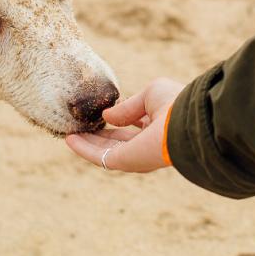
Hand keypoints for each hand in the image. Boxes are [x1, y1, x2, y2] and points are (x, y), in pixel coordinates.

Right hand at [65, 78, 184, 172]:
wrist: (186, 120)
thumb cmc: (175, 102)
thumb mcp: (150, 94)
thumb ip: (128, 106)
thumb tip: (107, 115)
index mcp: (157, 128)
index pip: (132, 127)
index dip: (115, 120)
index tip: (100, 114)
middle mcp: (146, 145)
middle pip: (116, 143)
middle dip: (97, 136)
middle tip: (79, 128)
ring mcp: (135, 156)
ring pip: (104, 151)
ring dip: (86, 143)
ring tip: (69, 134)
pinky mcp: (125, 162)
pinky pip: (99, 157)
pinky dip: (83, 149)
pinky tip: (70, 139)